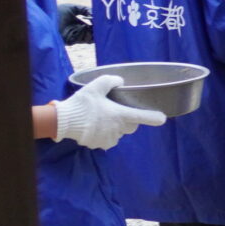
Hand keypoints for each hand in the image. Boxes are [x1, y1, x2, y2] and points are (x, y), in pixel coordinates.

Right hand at [53, 77, 167, 150]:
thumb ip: (111, 81)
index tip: (162, 118)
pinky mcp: (100, 145)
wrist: (62, 121)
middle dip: (128, 120)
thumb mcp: (95, 86)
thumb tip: (121, 81)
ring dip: (115, 127)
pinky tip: (95, 127)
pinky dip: (105, 134)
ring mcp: (110, 138)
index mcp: (120, 115)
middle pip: (131, 126)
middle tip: (115, 112)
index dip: (154, 117)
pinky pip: (108, 140)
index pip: (144, 117)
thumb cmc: (81, 103)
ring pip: (120, 133)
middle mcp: (118, 129)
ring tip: (101, 119)